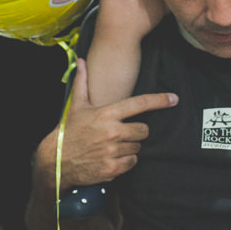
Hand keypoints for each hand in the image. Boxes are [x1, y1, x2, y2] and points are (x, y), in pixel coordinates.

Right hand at [39, 59, 178, 191]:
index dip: (159, 100)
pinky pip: (132, 162)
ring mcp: (113, 151)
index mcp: (107, 114)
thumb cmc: (70, 131)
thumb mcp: (76, 105)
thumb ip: (83, 82)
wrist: (56, 160)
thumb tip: (81, 61)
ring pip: (138, 147)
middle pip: (144, 130)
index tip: (174, 98)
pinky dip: (126, 161)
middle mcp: (112, 132)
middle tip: (123, 132)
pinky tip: (113, 158)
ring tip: (113, 146)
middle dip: (137, 131)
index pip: (139, 104)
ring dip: (130, 147)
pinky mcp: (113, 168)